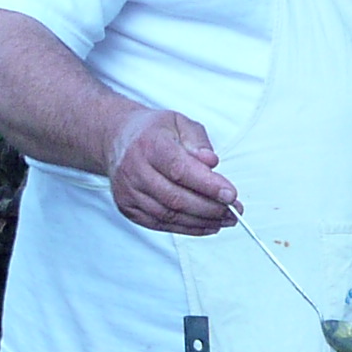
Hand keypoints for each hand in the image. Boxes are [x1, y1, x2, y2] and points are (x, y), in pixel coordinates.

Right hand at [107, 106, 237, 234]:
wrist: (117, 139)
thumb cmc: (154, 131)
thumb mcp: (180, 123)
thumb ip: (198, 141)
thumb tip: (211, 163)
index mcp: (149, 144)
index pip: (180, 169)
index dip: (207, 185)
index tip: (231, 194)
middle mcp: (134, 169)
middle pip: (175, 197)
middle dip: (210, 208)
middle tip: (234, 211)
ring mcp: (128, 191)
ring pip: (169, 216)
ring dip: (202, 222)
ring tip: (225, 220)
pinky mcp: (127, 208)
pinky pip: (160, 224)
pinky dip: (187, 228)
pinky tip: (206, 225)